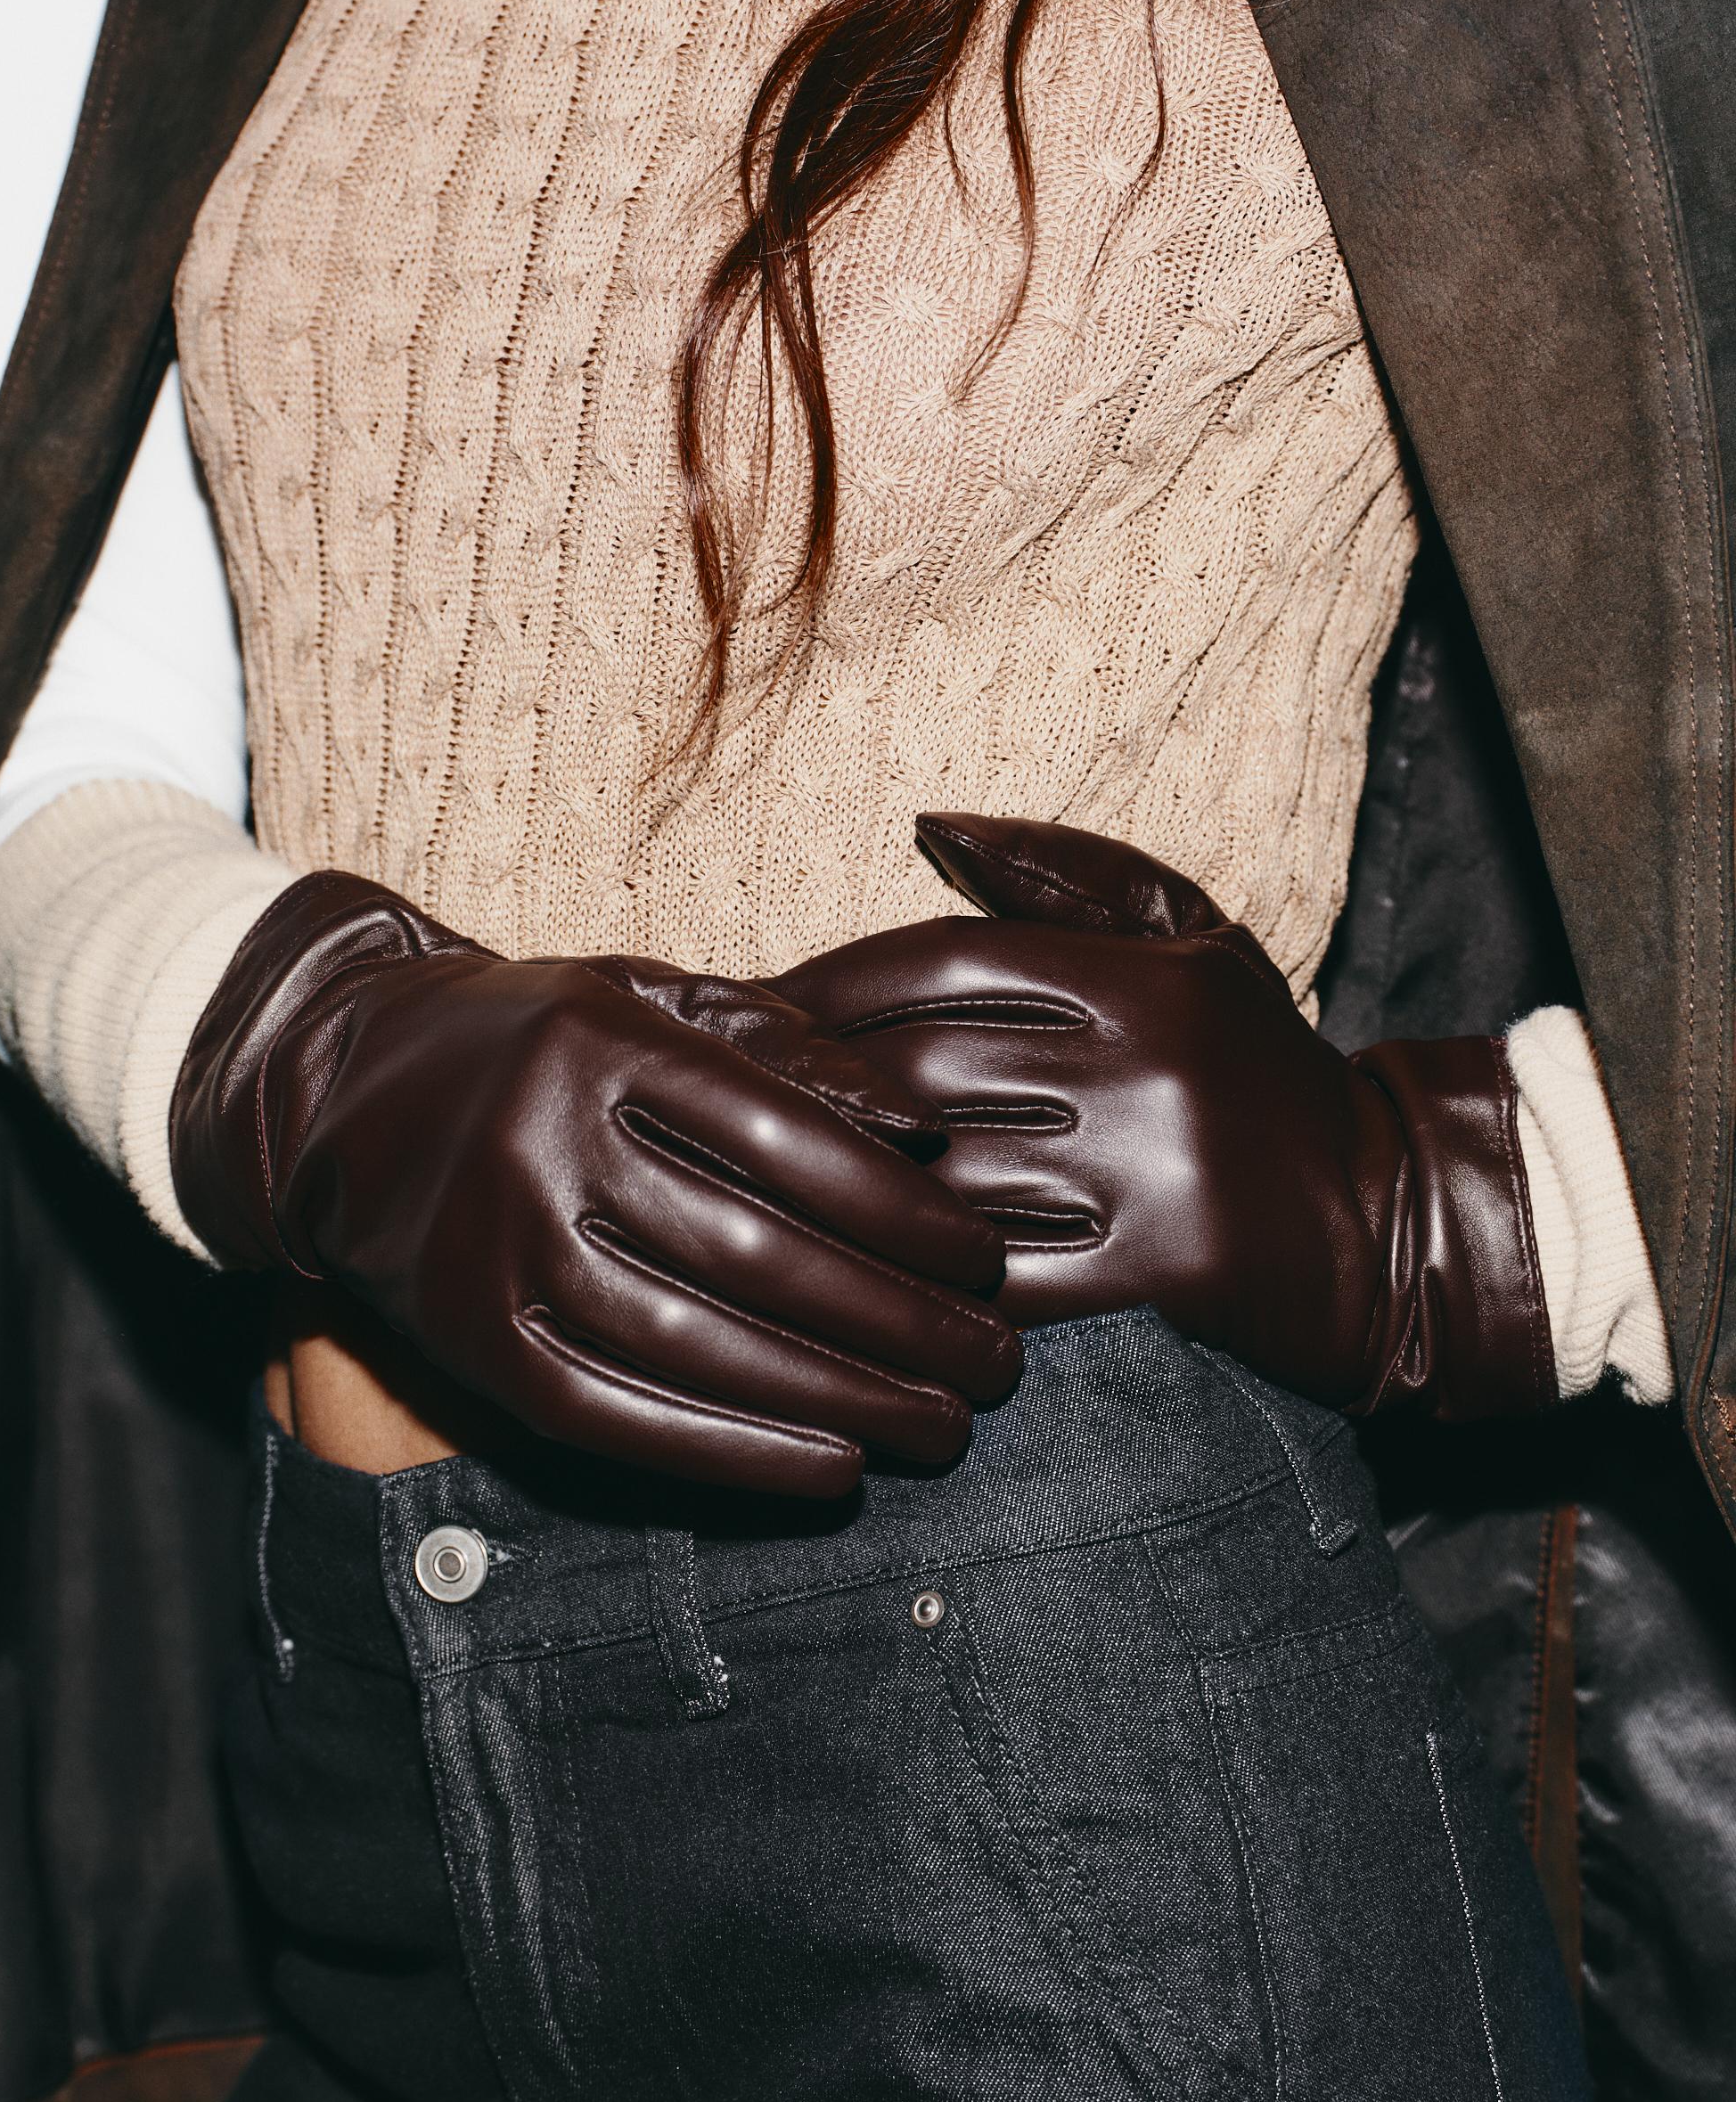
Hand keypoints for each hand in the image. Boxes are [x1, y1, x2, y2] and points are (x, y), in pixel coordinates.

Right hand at [170, 874, 1019, 1495]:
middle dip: (901, 1323)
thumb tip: (923, 1126)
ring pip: (698, 1346)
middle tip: (997, 1365)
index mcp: (604, 1042)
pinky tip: (830, 1466)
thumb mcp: (648, 998)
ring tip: (942, 1428)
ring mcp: (498, 1249)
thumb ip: (785, 1047)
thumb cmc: (537, 1040)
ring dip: (840, 1400)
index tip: (989, 1261)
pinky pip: (617, 1417)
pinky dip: (731, 1452)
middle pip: (759, 1254)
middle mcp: (543, 1143)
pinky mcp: (471, 1341)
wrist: (340, 1091)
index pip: (790, 1143)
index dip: (905, 1214)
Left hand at [773, 816, 1555, 1420]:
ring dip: (840, 1186)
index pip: (937, 961)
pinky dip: (923, 1276)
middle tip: (712, 1097)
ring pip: (948, 1176)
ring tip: (751, 1185)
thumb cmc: (1261, 1069)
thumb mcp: (1193, 942)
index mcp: (1138, 974)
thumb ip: (1064, 875)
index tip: (745, 1008)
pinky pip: (1007, 1274)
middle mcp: (1145, 1062)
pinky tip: (855, 1275)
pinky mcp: (1169, 1268)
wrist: (1389, 1217)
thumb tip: (927, 825)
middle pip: (920, 1067)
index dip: (824, 985)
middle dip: (801, 1083)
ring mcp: (1156, 1169)